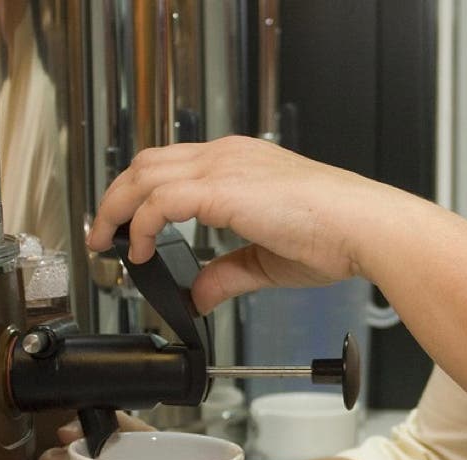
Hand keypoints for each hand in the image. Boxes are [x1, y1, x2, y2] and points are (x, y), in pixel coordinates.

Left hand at [85, 136, 411, 313]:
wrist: (363, 227)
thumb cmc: (336, 235)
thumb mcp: (267, 261)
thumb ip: (227, 274)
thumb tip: (199, 295)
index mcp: (240, 164)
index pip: (173, 166)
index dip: (142, 194)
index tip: (129, 227)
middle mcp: (227, 157)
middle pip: (147, 163)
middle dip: (116, 198)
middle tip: (103, 233)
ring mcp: (223, 167)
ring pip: (144, 175)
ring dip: (117, 209)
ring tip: (107, 241)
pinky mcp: (221, 189)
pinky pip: (160, 200)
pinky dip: (142, 225)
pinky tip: (141, 250)